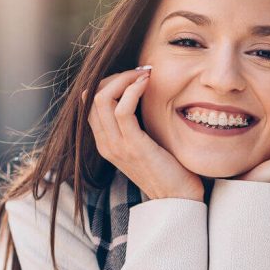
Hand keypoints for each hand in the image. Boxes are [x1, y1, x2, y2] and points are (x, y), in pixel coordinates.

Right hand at [85, 68, 203, 200]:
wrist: (179, 198)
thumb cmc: (168, 168)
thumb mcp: (146, 142)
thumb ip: (137, 124)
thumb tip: (141, 94)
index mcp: (106, 143)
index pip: (91, 102)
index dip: (109, 82)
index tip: (133, 74)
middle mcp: (106, 144)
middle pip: (92, 97)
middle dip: (115, 76)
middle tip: (140, 71)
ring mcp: (117, 146)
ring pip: (102, 99)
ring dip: (124, 78)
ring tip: (144, 74)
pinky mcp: (134, 146)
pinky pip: (123, 109)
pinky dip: (133, 90)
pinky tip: (147, 85)